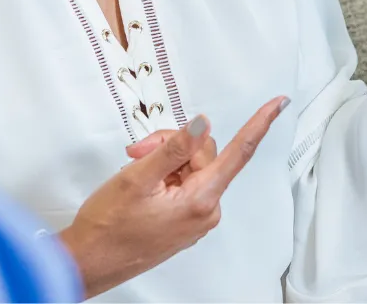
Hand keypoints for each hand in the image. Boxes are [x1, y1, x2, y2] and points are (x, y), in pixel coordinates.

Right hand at [59, 96, 288, 297]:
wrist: (88, 264)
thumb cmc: (108, 227)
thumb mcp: (138, 177)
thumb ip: (174, 147)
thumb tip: (202, 123)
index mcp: (201, 200)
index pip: (239, 153)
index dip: (260, 123)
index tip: (279, 103)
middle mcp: (205, 210)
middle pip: (204, 153)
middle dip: (173, 143)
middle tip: (140, 150)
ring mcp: (196, 217)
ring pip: (192, 165)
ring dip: (165, 158)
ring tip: (136, 169)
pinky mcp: (185, 220)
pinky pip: (185, 182)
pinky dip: (165, 174)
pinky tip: (143, 184)